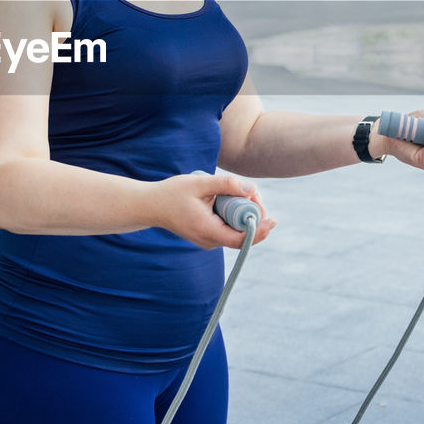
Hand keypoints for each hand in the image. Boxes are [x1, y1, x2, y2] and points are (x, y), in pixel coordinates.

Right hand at [152, 172, 276, 249]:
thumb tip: (252, 189)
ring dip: (245, 215)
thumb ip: (226, 184)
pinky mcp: (207, 235)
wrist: (150, 206)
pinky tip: (235, 199)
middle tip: (255, 194)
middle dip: (254, 216)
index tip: (273, 220)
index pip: (240, 240)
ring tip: (246, 193)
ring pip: (236, 232)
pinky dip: (234, 216)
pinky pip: (228, 229)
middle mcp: (209, 241)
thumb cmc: (171, 194)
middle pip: (241, 235)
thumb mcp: (199, 183)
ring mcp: (208, 240)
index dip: (260, 231)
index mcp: (207, 231)